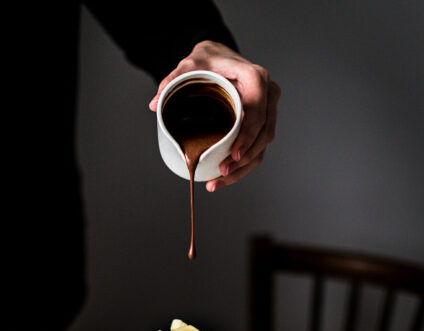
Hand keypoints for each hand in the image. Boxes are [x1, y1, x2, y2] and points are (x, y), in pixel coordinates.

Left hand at [149, 40, 280, 191]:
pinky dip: (243, 165)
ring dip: (243, 168)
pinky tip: (224, 177)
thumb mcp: (190, 65)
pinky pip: (258, 147)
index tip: (233, 155)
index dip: (247, 136)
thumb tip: (155, 104)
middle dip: (244, 159)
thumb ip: (173, 80)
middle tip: (221, 172)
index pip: (258, 112)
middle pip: (264, 134)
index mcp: (255, 78)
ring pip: (262, 145)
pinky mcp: (263, 122)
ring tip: (218, 180)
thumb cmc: (208, 60)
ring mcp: (268, 109)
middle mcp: (268, 94)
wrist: (219, 57)